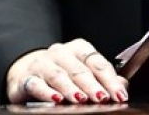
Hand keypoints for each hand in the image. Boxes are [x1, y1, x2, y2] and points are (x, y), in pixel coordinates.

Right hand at [6, 38, 128, 104]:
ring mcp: (42, 64)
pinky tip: (55, 100)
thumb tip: (122, 87)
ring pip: (58, 75)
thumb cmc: (63, 73)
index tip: (119, 95)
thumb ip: (103, 79)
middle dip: (92, 85)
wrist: (27, 71)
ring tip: (80, 99)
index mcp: (79, 49)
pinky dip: (46, 92)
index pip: (97, 63)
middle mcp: (60, 53)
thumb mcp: (84, 72)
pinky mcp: (26, 78)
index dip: (110, 80)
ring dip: (70, 88)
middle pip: (79, 69)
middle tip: (102, 98)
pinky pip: (36, 84)